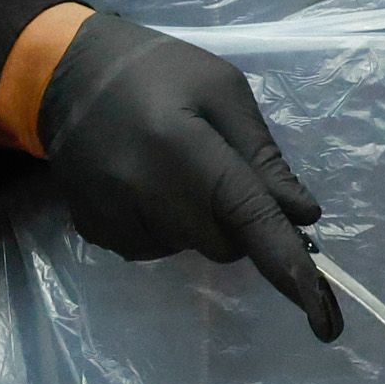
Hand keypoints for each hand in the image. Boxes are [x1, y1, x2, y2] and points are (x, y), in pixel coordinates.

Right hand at [30, 13, 337, 340]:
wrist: (64, 75)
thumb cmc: (157, 71)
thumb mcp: (222, 90)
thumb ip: (262, 156)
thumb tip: (302, 216)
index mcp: (180, 147)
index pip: (245, 215)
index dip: (285, 261)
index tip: (319, 312)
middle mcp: (141, 191)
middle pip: (222, 244)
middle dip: (235, 220)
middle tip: (217, 170)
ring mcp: (112, 218)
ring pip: (189, 249)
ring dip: (195, 222)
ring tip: (168, 167)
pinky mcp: (94, 232)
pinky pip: (153, 249)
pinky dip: (163, 226)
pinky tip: (143, 184)